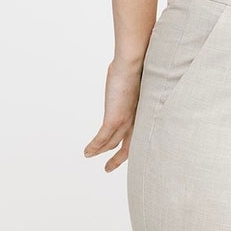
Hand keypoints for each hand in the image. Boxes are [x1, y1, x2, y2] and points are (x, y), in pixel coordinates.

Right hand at [83, 57, 142, 171]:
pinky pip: (102, 138)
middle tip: (109, 168)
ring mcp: (125, 119)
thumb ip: (132, 84)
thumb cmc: (138, 64)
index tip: (122, 150)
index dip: (130, 144)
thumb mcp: (136, 78)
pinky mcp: (114, 118)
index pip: (137, 133)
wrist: (134, 62)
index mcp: (144, 110)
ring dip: (99, 151)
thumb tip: (127, 74)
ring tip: (90, 156)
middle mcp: (137, 118)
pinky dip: (94, 146)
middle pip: (128, 145)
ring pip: (112, 143)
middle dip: (118, 159)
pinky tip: (87, 152)